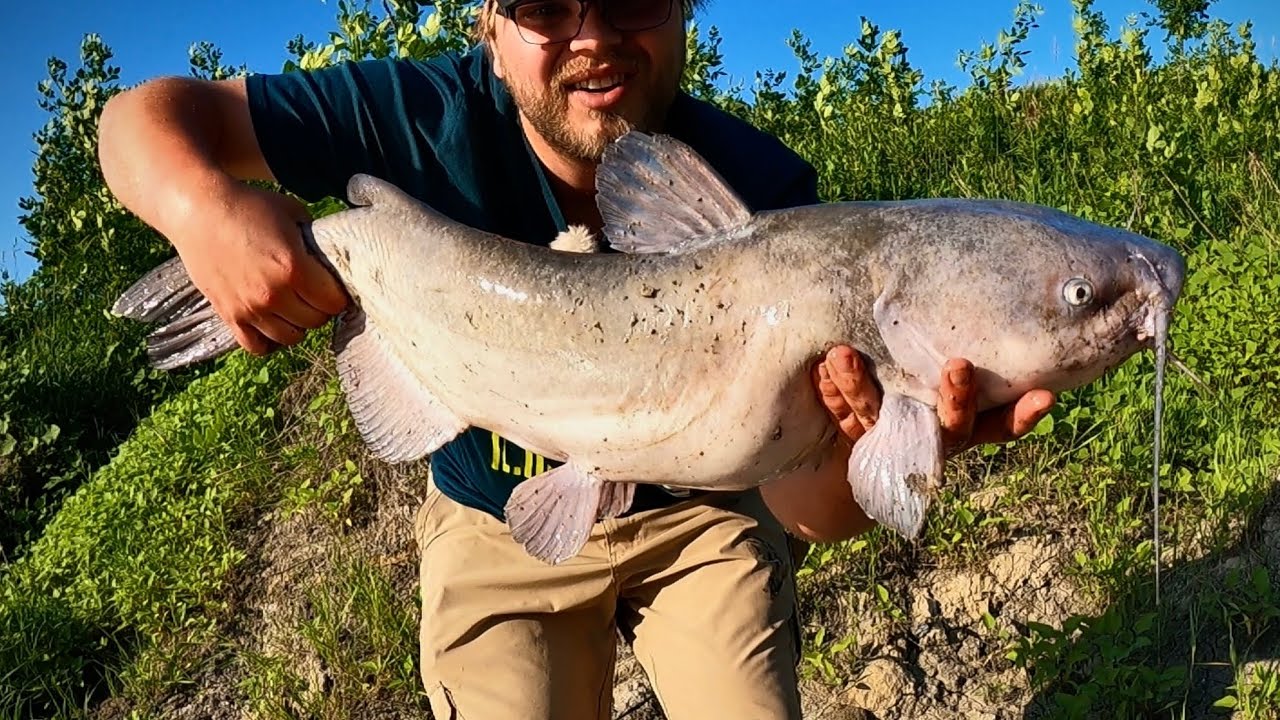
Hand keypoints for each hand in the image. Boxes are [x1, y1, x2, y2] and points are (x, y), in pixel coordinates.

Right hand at [172, 182, 348, 354]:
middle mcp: (273, 294)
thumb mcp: (293, 214)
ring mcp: (250, 308)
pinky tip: (272, 324)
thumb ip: (316, 240)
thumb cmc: (248, 206)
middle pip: (315, 321)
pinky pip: (257, 346)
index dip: (338, 295)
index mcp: (294, 269)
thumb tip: (331, 256)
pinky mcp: (228, 315)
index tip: (333, 288)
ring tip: (293, 308)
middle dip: (320, 308)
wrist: (198, 210)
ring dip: (297, 325)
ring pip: (291, 337)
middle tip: (313, 295)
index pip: (334, 303)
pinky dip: (269, 341)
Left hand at [813, 345, 1054, 451]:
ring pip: (882, 417)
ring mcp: (897, 440)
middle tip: (958, 364)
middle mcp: (935, 437)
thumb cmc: (926, 387)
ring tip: (842, 354)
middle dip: (957, 395)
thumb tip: (1005, 275)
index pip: (1003, 426)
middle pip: (953, 425)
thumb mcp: (944, 372)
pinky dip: (835, 394)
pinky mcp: (861, 440)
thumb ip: (959, 345)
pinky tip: (820, 371)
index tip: (1046, 396)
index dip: (1025, 416)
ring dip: (862, 386)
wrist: (873, 446)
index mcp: (966, 424)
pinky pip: (846, 420)